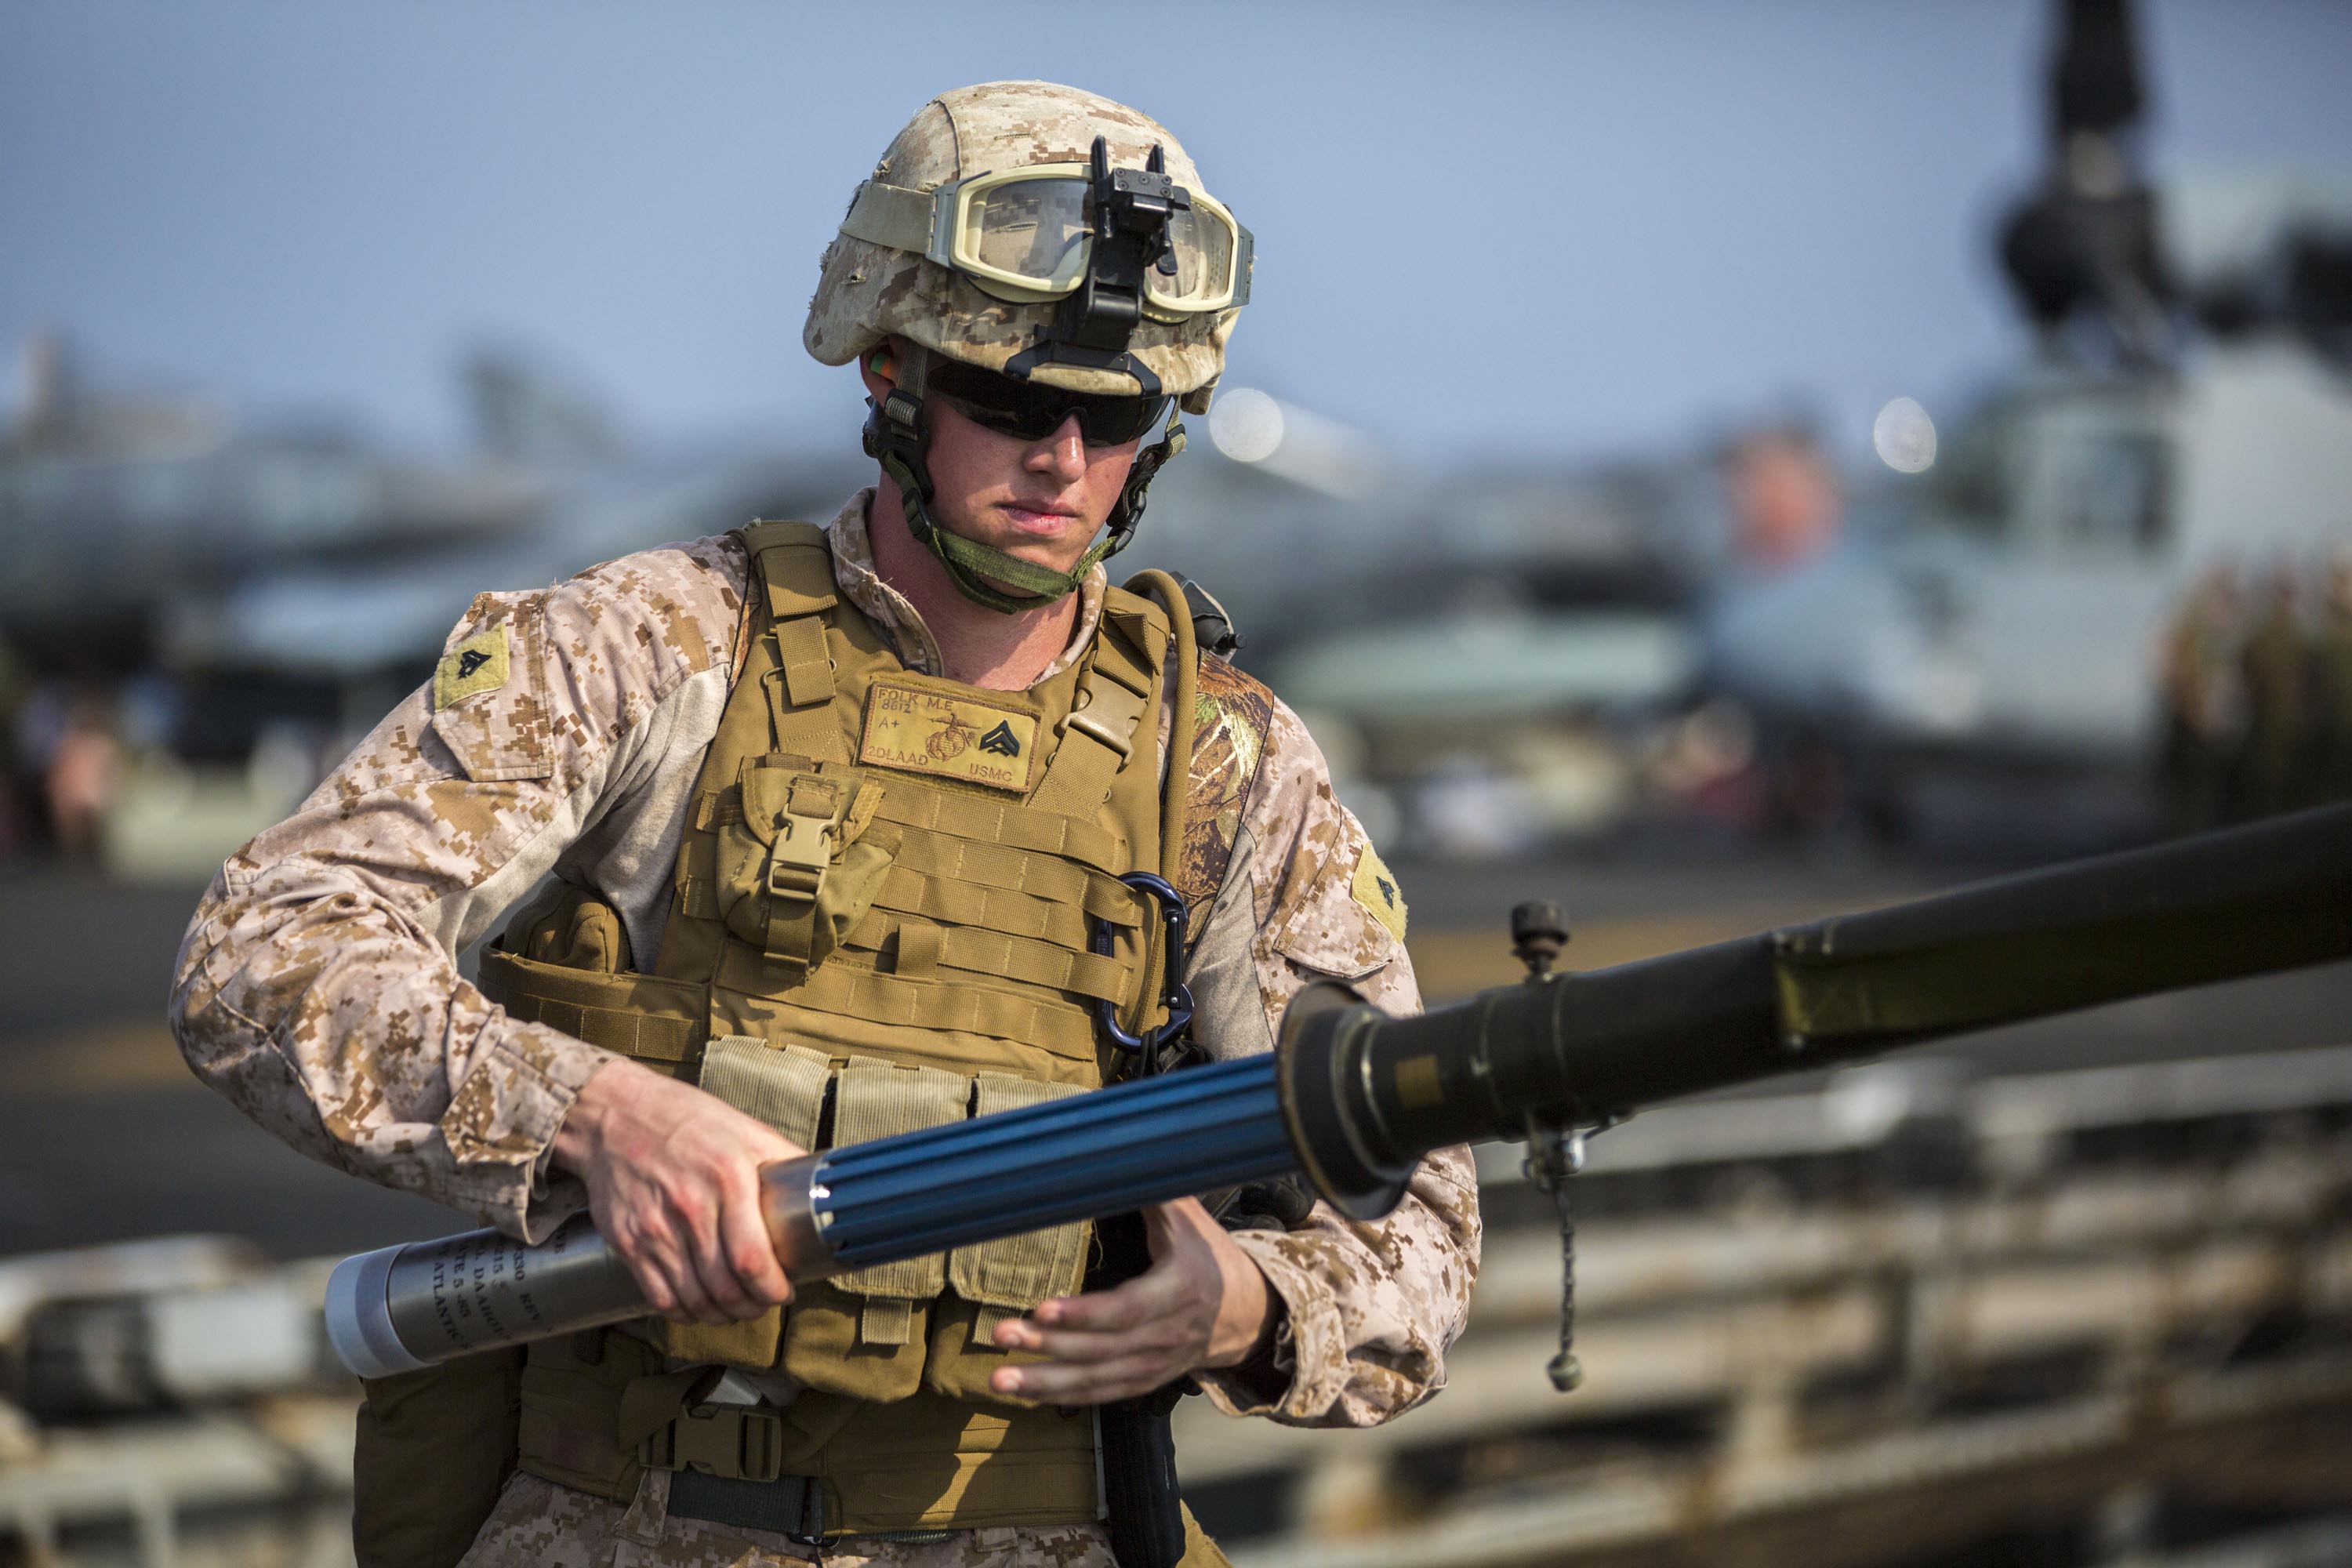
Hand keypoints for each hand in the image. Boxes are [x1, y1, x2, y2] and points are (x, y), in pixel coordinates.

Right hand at [551, 1058, 803, 1325]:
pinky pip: (660, 1297)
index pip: (753, 1260)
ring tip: (735, 1307)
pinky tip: (698, 1304)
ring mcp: (655, 1228)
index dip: (772, 1289)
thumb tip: (822, 1185)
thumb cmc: (686, 1120)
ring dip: (721, 1315)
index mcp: (728, 1179)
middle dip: (752, 1307)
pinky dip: (683, 1312)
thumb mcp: (745, 1129)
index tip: (784, 1291)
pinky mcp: (627, 1241)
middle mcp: (690, 1208)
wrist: (615, 1115)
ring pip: (694, 1299)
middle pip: (725, 1288)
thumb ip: (784, 1159)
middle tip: (762, 1302)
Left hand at [986, 1197, 1275, 1403]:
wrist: (1247, 1311)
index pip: (1127, 1310)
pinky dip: (1061, 1395)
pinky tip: (1025, 1391)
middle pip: (1102, 1349)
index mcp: (1180, 1290)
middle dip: (1048, 1345)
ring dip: (1045, 1381)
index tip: (1043, 1308)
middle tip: (1001, 1333)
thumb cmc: (1208, 1255)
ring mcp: (1155, 1364)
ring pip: (1096, 1380)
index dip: (1084, 1314)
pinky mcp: (1144, 1381)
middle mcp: (1167, 1334)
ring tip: (999, 1378)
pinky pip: (1100, 1394)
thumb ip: (1154, 1191)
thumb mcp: (1190, 1218)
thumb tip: (1119, 1151)